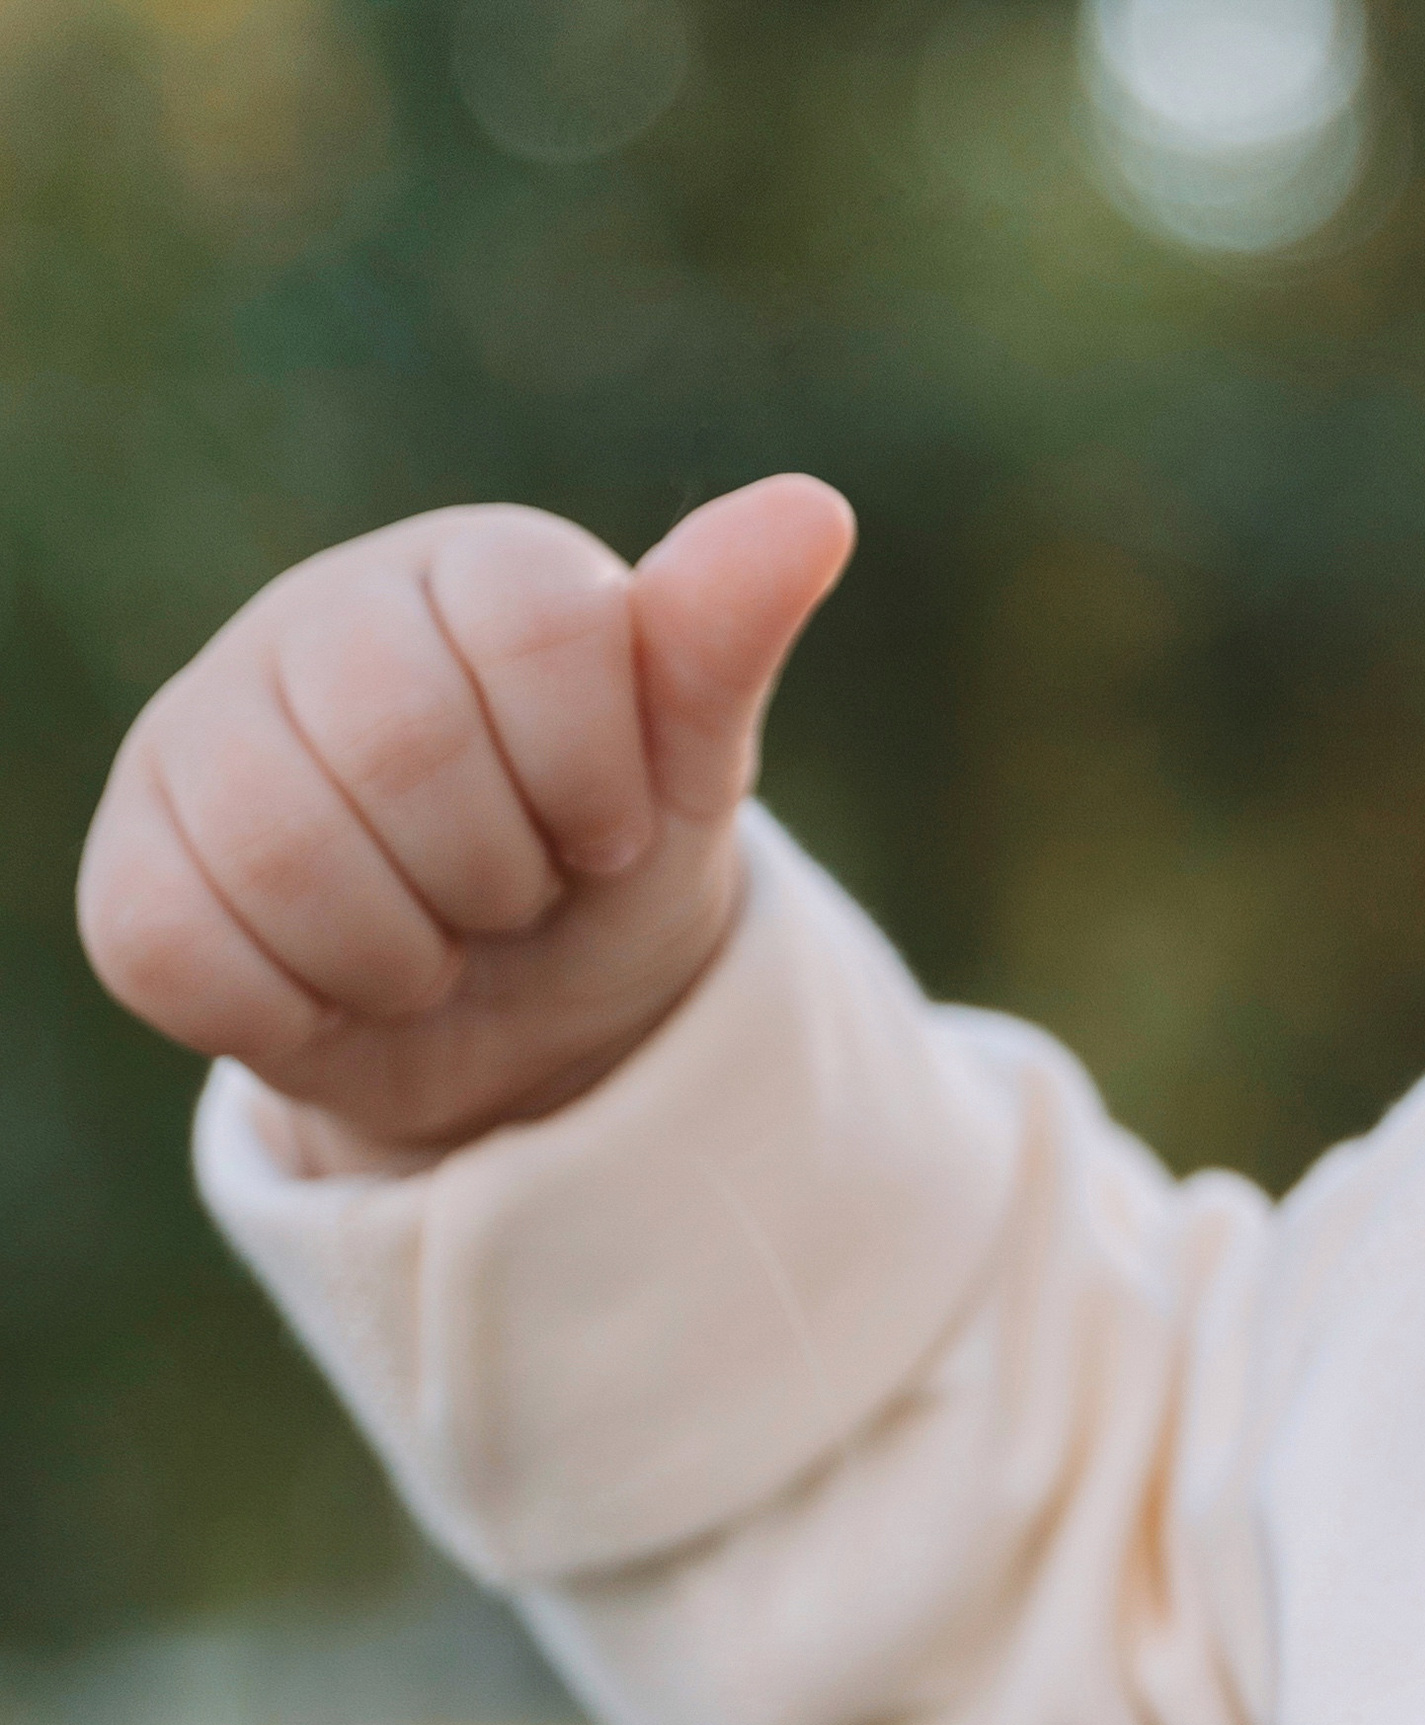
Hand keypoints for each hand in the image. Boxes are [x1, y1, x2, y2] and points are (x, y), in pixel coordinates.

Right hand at [76, 473, 853, 1166]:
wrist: (515, 1031)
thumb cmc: (600, 876)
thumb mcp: (686, 784)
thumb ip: (719, 652)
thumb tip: (813, 512)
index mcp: (469, 571)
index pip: (534, 625)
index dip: (590, 775)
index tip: (602, 833)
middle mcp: (315, 622)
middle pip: (400, 741)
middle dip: (494, 874)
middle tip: (510, 899)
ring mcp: (201, 736)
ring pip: (280, 850)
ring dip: (401, 953)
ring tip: (432, 943)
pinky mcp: (133, 866)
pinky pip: (184, 948)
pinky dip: (296, 1011)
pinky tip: (337, 987)